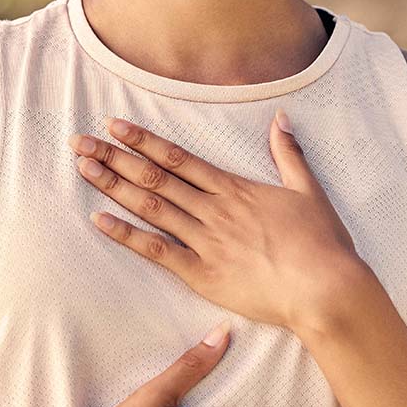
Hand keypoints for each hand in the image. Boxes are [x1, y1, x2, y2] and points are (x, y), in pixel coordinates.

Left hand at [68, 109, 361, 330]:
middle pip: (155, 176)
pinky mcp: (203, 274)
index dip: (143, 141)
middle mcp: (213, 209)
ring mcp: (205, 240)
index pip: (178, 158)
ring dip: (114, 186)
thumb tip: (281, 119)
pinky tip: (100, 220)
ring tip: (84, 169)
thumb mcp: (308, 190)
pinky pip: (157, 251)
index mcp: (234, 188)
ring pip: (151, 206)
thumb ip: (289, 154)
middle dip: (115, 157)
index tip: (115, 126)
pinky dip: (127, 234)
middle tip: (80, 142)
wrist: (325, 288)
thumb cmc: (322, 243)